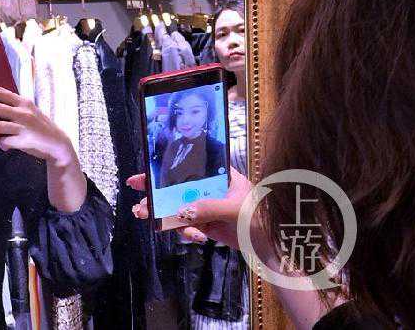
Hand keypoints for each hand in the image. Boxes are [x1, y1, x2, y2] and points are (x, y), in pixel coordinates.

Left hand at [0, 78, 75, 166]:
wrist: (58, 145)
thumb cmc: (40, 128)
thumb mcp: (28, 114)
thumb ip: (11, 113)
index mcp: (23, 102)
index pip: (0, 92)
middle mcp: (23, 112)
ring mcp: (23, 126)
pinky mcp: (24, 140)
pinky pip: (6, 142)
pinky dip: (2, 144)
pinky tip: (2, 145)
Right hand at [127, 167, 257, 249]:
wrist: (275, 247)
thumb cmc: (261, 218)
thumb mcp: (236, 209)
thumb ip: (208, 207)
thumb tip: (181, 211)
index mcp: (219, 176)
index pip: (187, 167)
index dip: (163, 169)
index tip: (142, 176)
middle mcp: (210, 189)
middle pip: (177, 188)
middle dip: (156, 197)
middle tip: (139, 207)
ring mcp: (208, 207)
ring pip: (179, 209)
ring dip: (165, 217)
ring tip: (154, 224)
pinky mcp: (208, 225)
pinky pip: (188, 226)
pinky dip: (187, 232)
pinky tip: (197, 236)